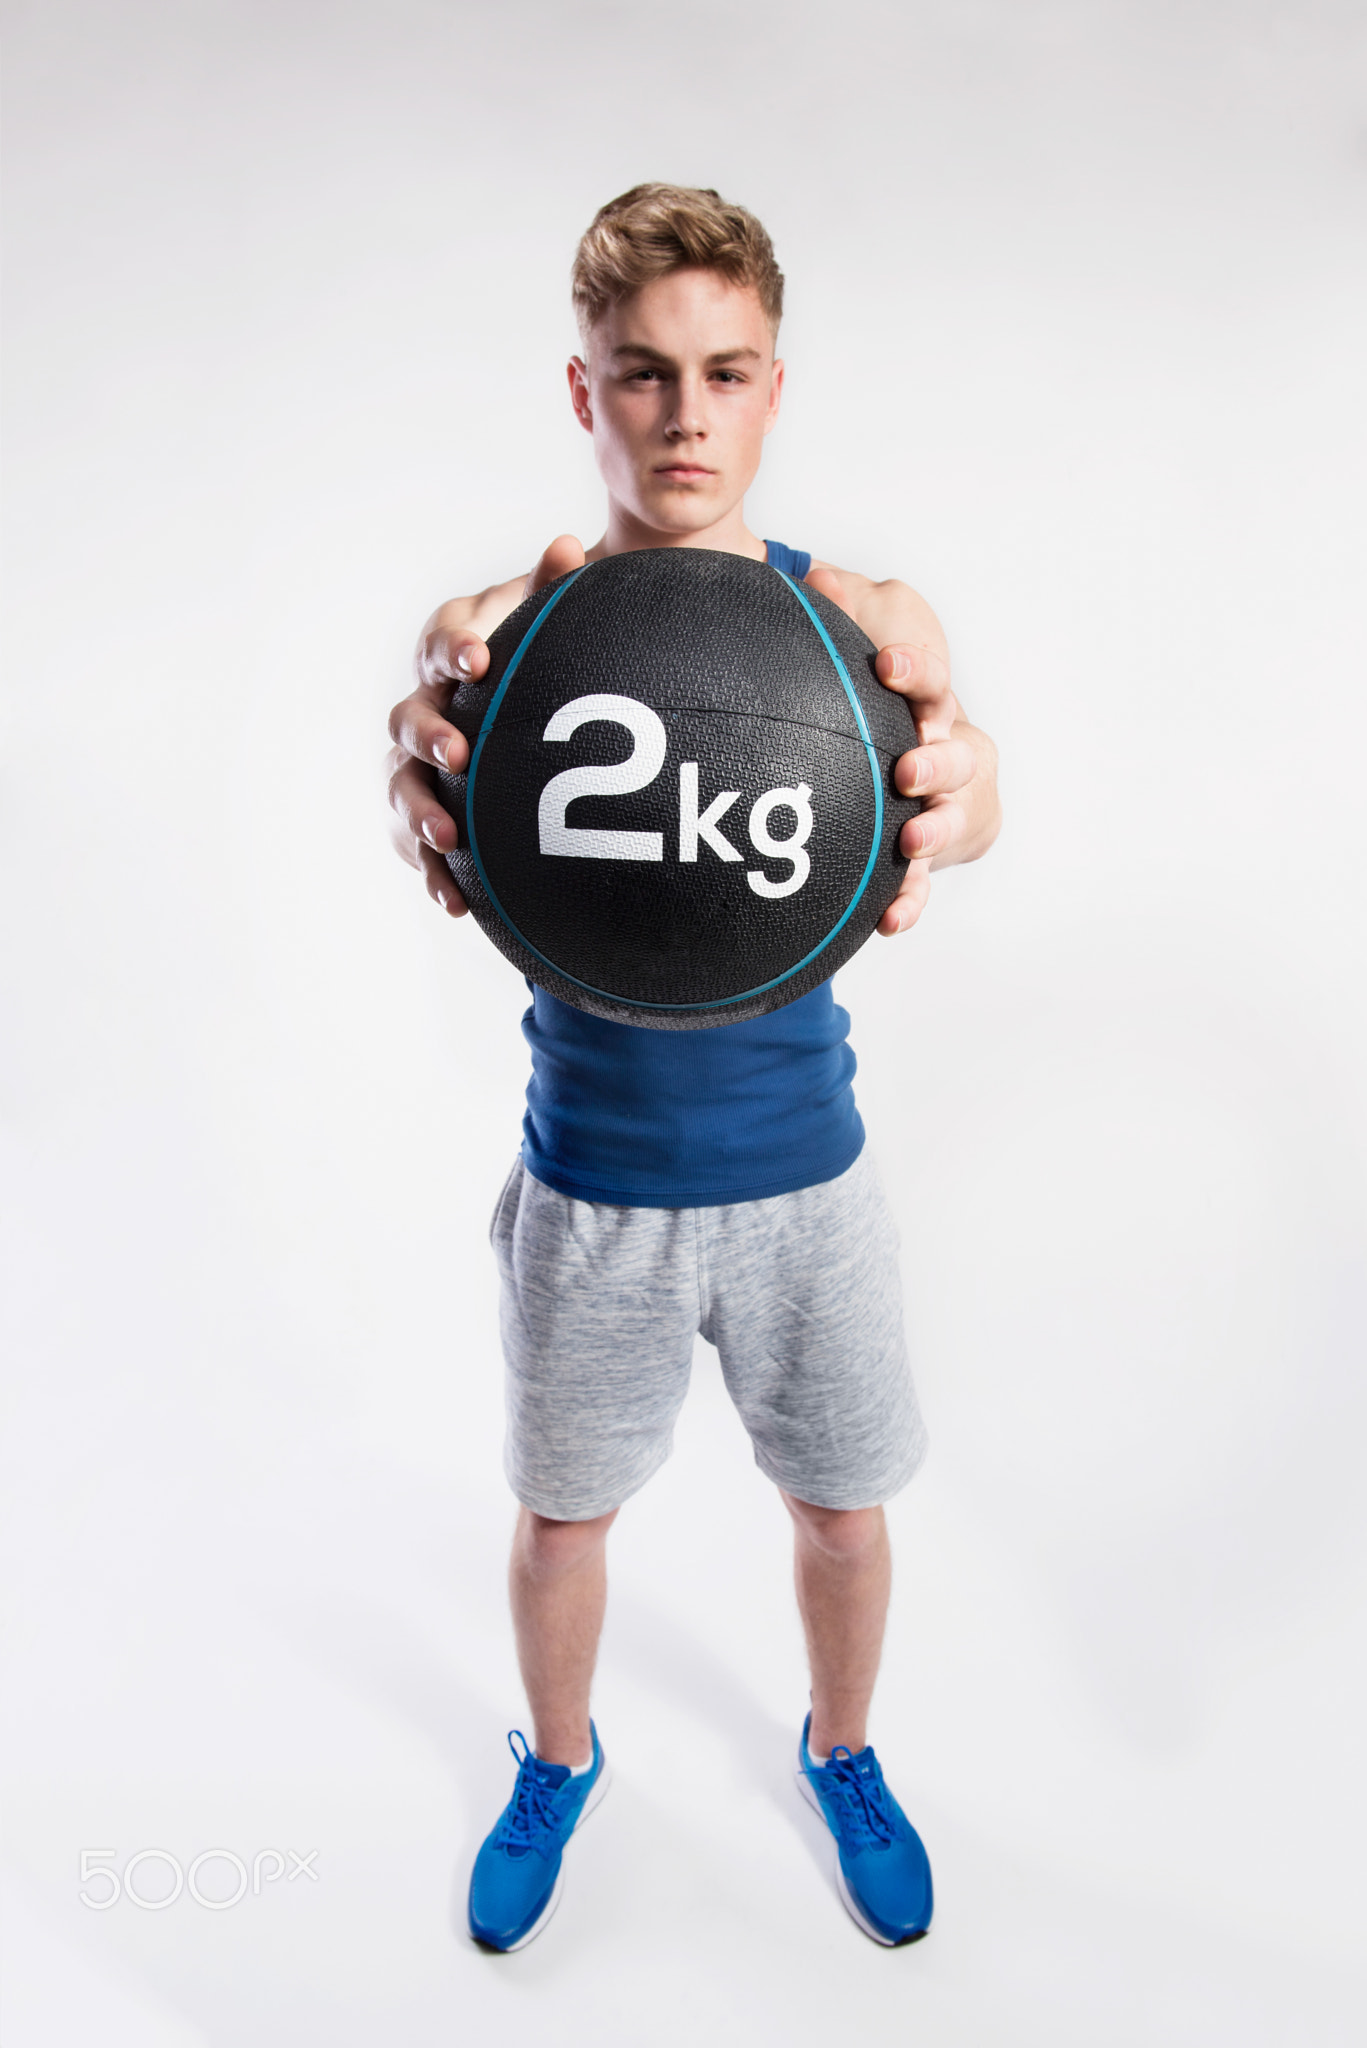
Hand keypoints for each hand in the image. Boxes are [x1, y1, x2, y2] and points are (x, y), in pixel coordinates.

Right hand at [385, 535, 586, 914]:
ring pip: (401, 788)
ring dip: (420, 813)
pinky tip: (455, 902)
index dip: (452, 649)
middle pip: (408, 720)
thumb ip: (553, 590)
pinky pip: (416, 849)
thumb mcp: (546, 628)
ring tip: (448, 839)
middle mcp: (425, 709)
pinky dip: (432, 875)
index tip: (478, 660)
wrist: (530, 719)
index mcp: (451, 657)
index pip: (440, 644)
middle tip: (457, 754)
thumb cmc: (537, 666)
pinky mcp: (423, 818)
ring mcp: (417, 767)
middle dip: (429, 738)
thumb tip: (568, 544)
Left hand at [805, 564, 994, 936]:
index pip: (930, 680)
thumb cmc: (883, 695)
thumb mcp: (873, 637)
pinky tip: (889, 920)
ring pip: (948, 822)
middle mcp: (951, 755)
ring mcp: (945, 810)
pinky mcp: (927, 858)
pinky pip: (921, 884)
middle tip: (907, 768)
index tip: (887, 665)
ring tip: (910, 838)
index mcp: (932, 702)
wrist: (917, 765)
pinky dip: (910, 901)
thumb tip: (814, 576)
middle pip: (957, 757)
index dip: (914, 671)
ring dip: (932, 832)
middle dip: (936, 763)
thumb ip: (849, 611)